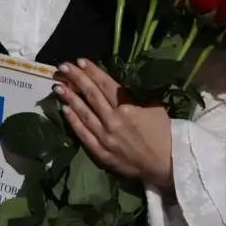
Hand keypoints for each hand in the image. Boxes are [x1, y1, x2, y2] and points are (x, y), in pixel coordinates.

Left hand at [53, 59, 174, 193]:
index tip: (80, 61)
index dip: (92, 71)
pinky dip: (74, 122)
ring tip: (58, 86)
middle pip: (91, 95)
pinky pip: (84, 135)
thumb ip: (135, 95)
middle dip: (76, 78)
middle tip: (63, 67)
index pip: (105, 84)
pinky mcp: (102, 153)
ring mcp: (106, 137)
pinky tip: (65, 110)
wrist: (167, 164)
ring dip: (70, 98)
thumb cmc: (163, 132)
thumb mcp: (154, 106)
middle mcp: (114, 120)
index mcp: (128, 106)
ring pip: (84, 113)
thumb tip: (120, 83)